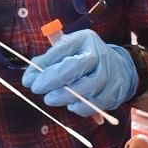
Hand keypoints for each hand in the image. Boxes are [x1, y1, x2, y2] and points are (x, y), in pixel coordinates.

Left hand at [23, 29, 137, 115]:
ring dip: (64, 97)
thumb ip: (47, 61)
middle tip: (37, 89)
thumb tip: (29, 78)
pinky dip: (79, 108)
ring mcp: (109, 74)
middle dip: (52, 80)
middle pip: (75, 67)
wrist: (119, 67)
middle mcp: (99, 54)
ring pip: (86, 88)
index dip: (43, 67)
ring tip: (51, 98)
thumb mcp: (67, 51)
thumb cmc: (84, 59)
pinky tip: (70, 105)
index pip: (62, 50)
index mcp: (84, 39)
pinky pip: (94, 104)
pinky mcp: (114, 92)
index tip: (28, 80)